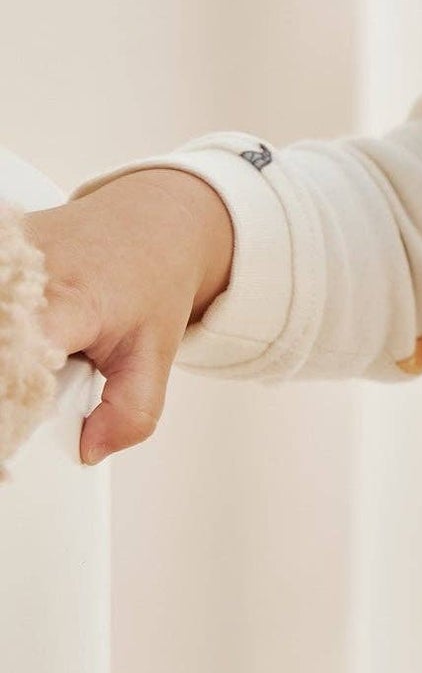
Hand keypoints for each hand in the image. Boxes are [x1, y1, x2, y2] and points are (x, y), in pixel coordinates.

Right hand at [23, 170, 235, 463]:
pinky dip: (2, 323)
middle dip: (8, 378)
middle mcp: (28, 274)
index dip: (10, 396)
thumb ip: (131, 411)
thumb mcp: (156, 355)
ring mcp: (5, 256)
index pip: (16, 358)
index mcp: (70, 303)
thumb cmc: (151, 283)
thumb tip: (91, 450)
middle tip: (24, 396)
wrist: (151, 223)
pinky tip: (17, 335)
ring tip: (25, 363)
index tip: (13, 425)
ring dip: (6, 351)